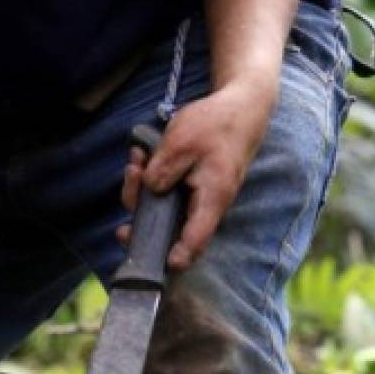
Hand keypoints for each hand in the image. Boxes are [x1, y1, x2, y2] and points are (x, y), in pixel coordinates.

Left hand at [119, 78, 276, 270]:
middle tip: (132, 176)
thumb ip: (162, 170)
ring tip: (136, 157)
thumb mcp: (183, 142)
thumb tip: (148, 192)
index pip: (195, 240)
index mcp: (211, 199)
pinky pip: (166, 193)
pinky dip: (151, 178)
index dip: (178, 257)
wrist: (243, 108)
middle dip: (140, 209)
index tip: (163, 265)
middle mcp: (205, 206)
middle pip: (169, 227)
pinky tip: (142, 154)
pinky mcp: (191, 189)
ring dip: (141, 189)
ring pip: (162, 209)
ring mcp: (197, 199)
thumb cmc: (218, 124)